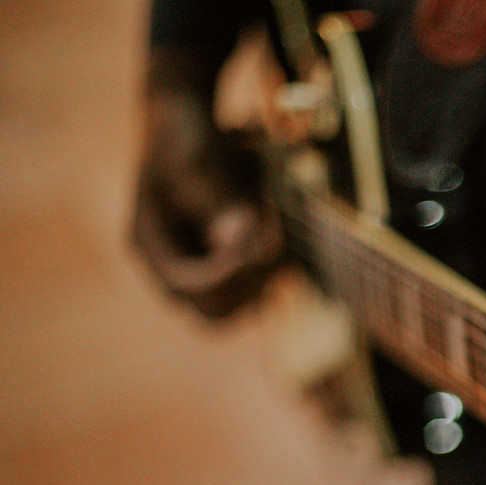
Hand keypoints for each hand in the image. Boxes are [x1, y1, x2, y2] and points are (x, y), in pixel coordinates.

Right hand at [132, 52, 282, 318]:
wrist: (191, 114)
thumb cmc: (187, 135)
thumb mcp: (198, 163)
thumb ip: (217, 205)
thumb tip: (240, 246)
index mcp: (150, 245)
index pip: (186, 288)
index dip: (226, 277)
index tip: (259, 247)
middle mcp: (172, 264)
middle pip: (213, 312)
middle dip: (249, 286)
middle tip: (276, 249)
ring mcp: (200, 266)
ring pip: (240, 302)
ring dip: (266, 276)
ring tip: (276, 229)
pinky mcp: (229, 260)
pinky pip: (257, 283)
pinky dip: (273, 264)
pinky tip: (278, 228)